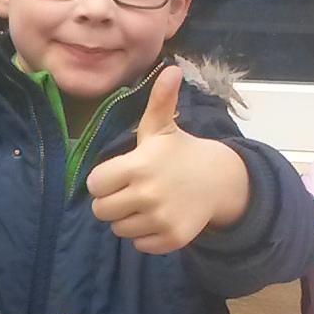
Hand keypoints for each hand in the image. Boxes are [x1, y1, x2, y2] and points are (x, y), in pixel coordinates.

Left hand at [83, 68, 248, 253]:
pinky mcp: (171, 238)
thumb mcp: (163, 127)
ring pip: (119, 230)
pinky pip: (139, 245)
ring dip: (127, 219)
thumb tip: (171, 69)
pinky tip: (158, 217)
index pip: (95, 184)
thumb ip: (158, 102)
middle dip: (111, 201)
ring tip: (144, 203)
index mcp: (139, 165)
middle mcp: (147, 194)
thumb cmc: (180, 151)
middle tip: (129, 190)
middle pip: (102, 210)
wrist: (218, 180)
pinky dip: (145, 235)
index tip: (118, 174)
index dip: (103, 180)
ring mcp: (160, 219)